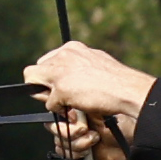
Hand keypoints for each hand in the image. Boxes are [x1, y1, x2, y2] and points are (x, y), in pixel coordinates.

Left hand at [26, 39, 155, 156]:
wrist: (127, 89)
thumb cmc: (116, 81)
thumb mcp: (95, 63)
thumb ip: (77, 66)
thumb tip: (64, 75)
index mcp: (71, 48)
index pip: (46, 61)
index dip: (50, 77)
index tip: (60, 86)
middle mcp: (63, 56)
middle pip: (33, 72)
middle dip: (42, 87)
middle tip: (59, 98)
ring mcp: (60, 72)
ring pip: (33, 85)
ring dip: (48, 98)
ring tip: (68, 104)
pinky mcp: (61, 89)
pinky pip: (49, 104)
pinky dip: (60, 111)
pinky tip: (75, 110)